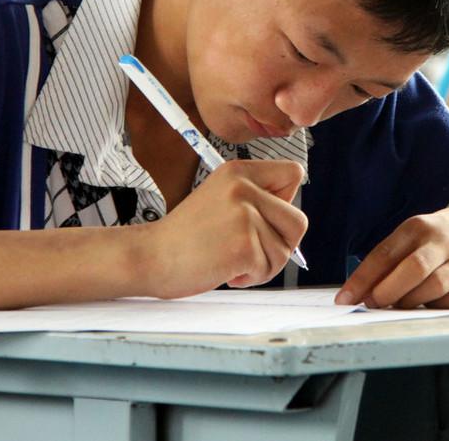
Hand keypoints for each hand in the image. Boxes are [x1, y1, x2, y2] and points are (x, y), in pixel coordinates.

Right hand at [146, 159, 306, 296]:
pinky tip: (226, 270)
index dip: (285, 201)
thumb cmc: (187, 236)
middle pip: (298, 220)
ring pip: (285, 249)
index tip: (262, 218)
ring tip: (231, 259)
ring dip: (263, 264)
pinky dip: (251, 277)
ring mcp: (244, 215)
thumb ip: (256, 199)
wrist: (150, 256)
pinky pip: (269, 268)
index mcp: (239, 171)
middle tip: (249, 249)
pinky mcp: (243, 245)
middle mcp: (243, 187)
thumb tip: (295, 219)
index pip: (293, 173)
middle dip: (280, 243)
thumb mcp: (222, 198)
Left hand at [335, 198, 448, 308]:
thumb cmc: (441, 238)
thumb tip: (361, 293)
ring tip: (398, 305)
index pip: (386, 253)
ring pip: (434, 287)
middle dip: (388, 291)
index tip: (344, 299)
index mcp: (419, 227)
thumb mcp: (414, 236)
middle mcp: (444, 242)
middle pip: (413, 268)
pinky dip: (437, 307)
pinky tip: (428, 305)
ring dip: (410, 301)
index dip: (363, 278)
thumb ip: (390, 260)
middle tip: (372, 304)